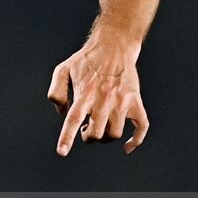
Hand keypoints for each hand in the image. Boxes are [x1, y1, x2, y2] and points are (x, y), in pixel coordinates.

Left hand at [47, 25, 148, 155]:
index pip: (73, 118)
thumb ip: (56, 92)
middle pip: (95, 132)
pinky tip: (126, 146)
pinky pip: (141, 128)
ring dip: (105, 138)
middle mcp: (104, 99)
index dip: (67, 137)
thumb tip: (61, 113)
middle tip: (85, 130)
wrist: (115, 46)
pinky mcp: (136, 102)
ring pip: (114, 134)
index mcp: (85, 92)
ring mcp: (122, 102)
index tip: (62, 152)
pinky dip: (135, 141)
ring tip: (99, 129)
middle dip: (87, 137)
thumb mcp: (63, 70)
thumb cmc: (86, 60)